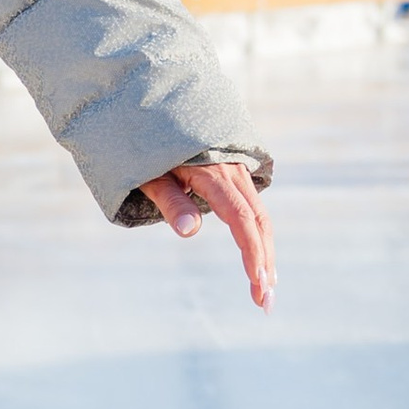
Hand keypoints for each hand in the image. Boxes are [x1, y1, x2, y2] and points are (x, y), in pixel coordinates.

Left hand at [138, 156, 274, 308]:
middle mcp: (232, 171)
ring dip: (265, 252)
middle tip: (264, 303)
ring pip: (259, 215)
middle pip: (259, 222)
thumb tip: (190, 231)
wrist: (152, 104)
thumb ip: (169, 199)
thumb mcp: (148, 172)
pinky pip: (252, 206)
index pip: (241, 219)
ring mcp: (236, 170)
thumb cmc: (143, 141)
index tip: (258, 282)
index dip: (252, 252)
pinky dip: (259, 235)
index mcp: (212, 173)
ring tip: (265, 290)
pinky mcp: (234, 172)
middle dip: (264, 262)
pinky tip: (260, 260)